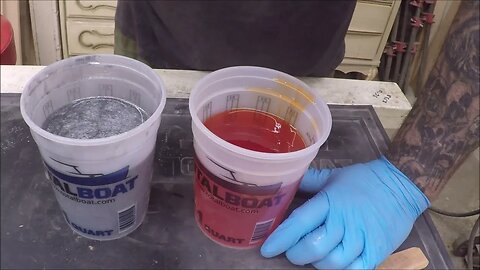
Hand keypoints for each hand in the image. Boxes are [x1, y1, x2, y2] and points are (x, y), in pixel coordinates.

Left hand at [261, 156, 429, 268]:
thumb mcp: (334, 175)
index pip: (300, 222)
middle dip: (296, 254)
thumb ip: (310, 181)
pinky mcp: (377, 251)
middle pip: (313, 248)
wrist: (402, 184)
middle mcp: (344, 221)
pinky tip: (335, 263)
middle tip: (292, 251)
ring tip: (314, 256)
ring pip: (332, 263)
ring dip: (317, 263)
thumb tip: (288, 181)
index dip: (281, 238)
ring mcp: (362, 238)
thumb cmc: (364, 179)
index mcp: (330, 201)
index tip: (267, 249)